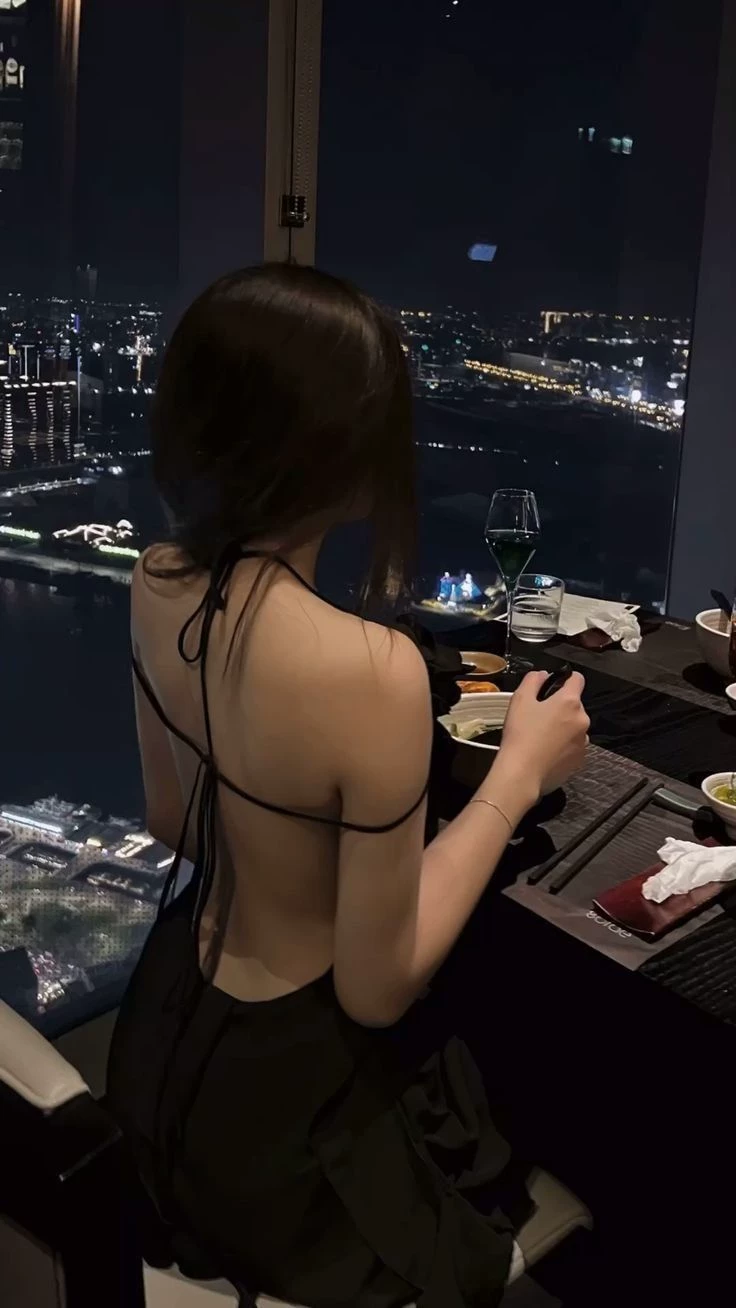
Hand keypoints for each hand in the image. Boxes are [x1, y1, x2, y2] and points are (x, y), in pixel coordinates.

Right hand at [491, 670, 589, 804]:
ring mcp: (584, 742)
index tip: (552, 688)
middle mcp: (583, 719)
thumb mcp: (520, 700)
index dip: (565, 679)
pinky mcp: (580, 760)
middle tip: (538, 718)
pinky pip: (573, 747)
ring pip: (574, 727)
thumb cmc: (520, 733)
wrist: (522, 773)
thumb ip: (533, 680)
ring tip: (542, 738)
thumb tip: (543, 675)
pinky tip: (546, 753)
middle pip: (574, 706)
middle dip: (560, 708)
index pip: (577, 679)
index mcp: (570, 702)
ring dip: (563, 728)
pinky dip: (564, 747)